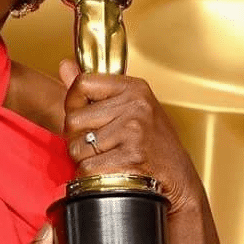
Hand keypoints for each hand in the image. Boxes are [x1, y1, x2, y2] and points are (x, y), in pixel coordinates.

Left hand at [58, 59, 202, 213]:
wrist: (179, 178)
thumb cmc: (152, 143)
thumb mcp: (129, 107)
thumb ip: (93, 88)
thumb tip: (64, 65)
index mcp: (133, 88)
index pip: (82, 84)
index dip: (73, 103)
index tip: (84, 116)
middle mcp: (135, 106)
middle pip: (73, 120)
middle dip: (77, 137)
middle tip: (98, 145)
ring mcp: (134, 131)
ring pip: (77, 147)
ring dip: (84, 159)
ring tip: (106, 157)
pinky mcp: (131, 157)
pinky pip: (87, 168)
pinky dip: (91, 175)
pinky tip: (109, 171)